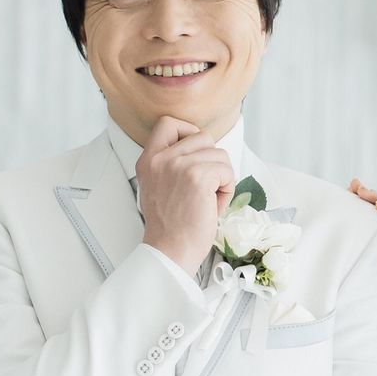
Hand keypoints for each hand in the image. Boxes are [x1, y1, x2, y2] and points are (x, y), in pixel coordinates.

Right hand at [138, 116, 235, 275]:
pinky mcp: (198, 177)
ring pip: (219, 154)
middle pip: (203, 137)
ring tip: (210, 200)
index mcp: (148, 160)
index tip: (197, 155)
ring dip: (222, 178)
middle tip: (206, 188)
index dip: (190, 133)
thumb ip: (170, 166)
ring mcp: (179, 165)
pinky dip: (228, 189)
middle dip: (212, 162)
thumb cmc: (170, 228)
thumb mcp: (158, 188)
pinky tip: (215, 205)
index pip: (168, 123)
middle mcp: (161, 158)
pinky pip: (226, 171)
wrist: (170, 252)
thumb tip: (201, 153)